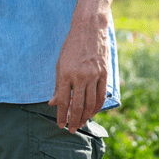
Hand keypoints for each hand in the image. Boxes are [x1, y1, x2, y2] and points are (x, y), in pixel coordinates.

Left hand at [48, 17, 108, 131]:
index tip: (61, 125)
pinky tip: (92, 113)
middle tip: (72, 129)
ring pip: (91, 103)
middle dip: (74, 120)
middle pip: (78, 105)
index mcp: (66, 74)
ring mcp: (94, 76)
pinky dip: (97, 107)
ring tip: (81, 123)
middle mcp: (80, 76)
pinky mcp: (104, 74)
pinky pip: (101, 96)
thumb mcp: (60, 64)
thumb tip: (53, 103)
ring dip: (85, 116)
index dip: (62, 116)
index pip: (64, 101)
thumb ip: (58, 85)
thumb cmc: (71, 47)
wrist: (89, 29)